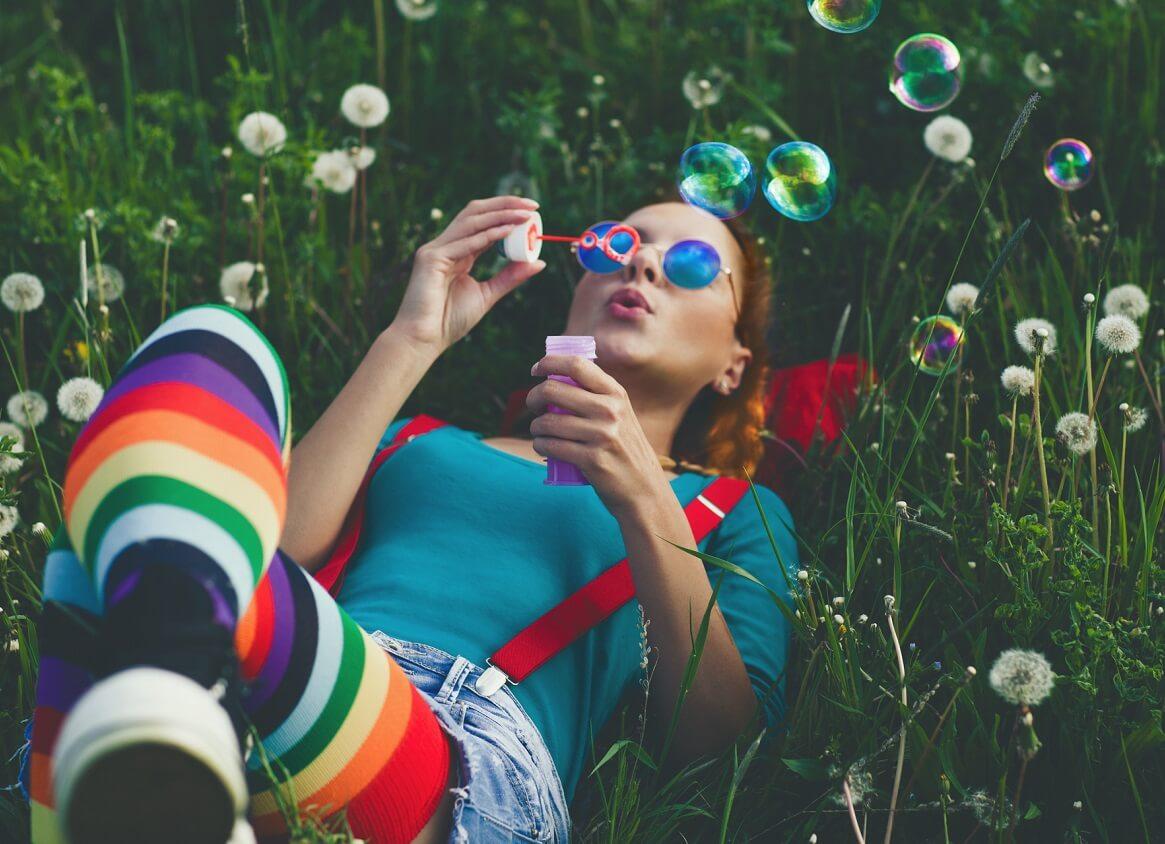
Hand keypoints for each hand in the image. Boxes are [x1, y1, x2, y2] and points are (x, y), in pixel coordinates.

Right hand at [391, 196, 546, 353]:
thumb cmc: (449, 321)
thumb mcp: (487, 295)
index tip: (532, 211)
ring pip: (471, 222)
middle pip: (475, 214)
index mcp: (456, 253)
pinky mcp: (431, 259)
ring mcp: (435, 250)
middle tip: (532, 206)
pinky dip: (487, 235)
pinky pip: (463, 243)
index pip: (482, 223)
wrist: (422, 340)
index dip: (506, 213)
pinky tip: (507, 231)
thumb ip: (510, 277)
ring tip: (525, 214)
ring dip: (500, 215)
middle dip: (504, 205)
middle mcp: (445, 246)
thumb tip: (539, 263)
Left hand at [527, 354, 670, 519]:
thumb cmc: (625, 450)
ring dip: (535, 427)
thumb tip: (555, 379)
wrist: (645, 489)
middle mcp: (610, 410)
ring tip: (539, 431)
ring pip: (547, 421)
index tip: (537, 370)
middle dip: (534, 397)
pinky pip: (550, 445)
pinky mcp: (592, 460)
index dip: (550, 363)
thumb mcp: (621, 415)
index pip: (576, 364)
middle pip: (553, 390)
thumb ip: (598, 397)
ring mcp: (601, 435)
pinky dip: (539, 445)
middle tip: (534, 405)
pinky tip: (542, 446)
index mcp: (616, 394)